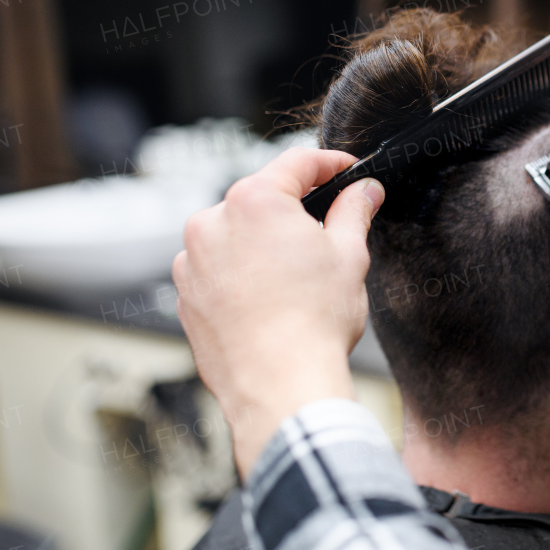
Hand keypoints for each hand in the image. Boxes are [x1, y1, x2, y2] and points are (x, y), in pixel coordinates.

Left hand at [172, 148, 384, 476]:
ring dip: (263, 243)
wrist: (280, 387)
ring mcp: (192, 262)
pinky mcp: (185, 297)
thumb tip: (364, 192)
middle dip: (295, 209)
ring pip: (235, 235)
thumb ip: (353, 212)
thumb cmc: (314, 323)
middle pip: (260, 199)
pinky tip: (271, 301)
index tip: (347, 171)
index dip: (329, 163)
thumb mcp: (349, 256)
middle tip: (329, 229)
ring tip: (297, 277)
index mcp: (254, 201)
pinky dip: (241, 275)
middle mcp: (211, 223)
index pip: (296, 163)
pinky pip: (217, 271)